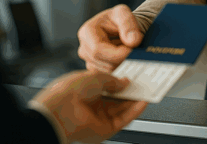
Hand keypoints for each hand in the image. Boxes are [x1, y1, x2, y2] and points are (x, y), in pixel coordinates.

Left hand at [32, 70, 147, 143]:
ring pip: (122, 110)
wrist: (59, 111)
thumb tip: (125, 82)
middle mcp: (92, 106)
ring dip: (135, 101)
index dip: (121, 81)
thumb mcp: (96, 77)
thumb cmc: (68, 92)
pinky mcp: (104, 130)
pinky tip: (143, 102)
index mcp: (85, 91)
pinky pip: (123, 120)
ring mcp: (98, 118)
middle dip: (130, 91)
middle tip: (143, 83)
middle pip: (117, 99)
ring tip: (147, 91)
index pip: (108, 87)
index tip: (133, 76)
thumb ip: (113, 80)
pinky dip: (134, 112)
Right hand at [77, 4, 142, 71]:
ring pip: (108, 71)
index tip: (133, 51)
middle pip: (103, 63)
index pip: (98, 50)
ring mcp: (89, 61)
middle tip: (136, 51)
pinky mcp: (97, 69)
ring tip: (130, 51)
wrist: (123, 28)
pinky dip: (122, 68)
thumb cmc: (121, 19)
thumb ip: (128, 24)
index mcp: (86, 32)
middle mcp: (84, 49)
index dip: (117, 53)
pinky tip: (127, 58)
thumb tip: (133, 41)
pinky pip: (110, 75)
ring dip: (123, 63)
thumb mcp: (124, 13)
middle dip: (122, 59)